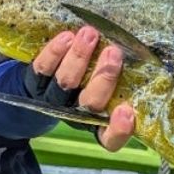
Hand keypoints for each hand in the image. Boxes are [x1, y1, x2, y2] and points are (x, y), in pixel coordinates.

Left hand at [29, 24, 135, 152]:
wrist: (43, 88)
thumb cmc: (89, 84)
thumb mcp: (110, 88)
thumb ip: (124, 81)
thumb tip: (139, 53)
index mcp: (99, 124)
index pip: (110, 138)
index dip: (119, 129)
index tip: (127, 111)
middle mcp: (76, 115)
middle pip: (90, 103)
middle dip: (103, 77)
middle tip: (114, 53)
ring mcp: (53, 100)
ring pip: (66, 82)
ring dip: (79, 57)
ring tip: (90, 34)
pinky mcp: (34, 83)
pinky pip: (42, 69)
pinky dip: (54, 52)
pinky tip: (67, 36)